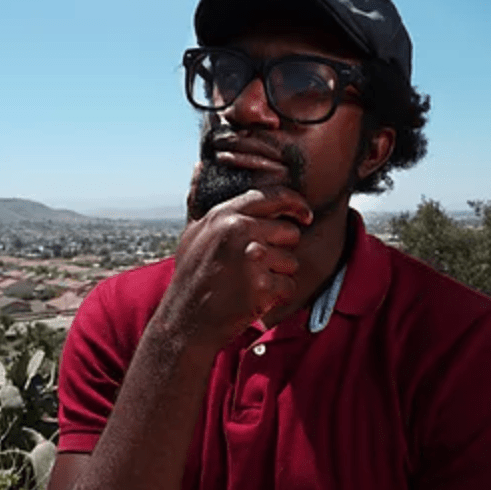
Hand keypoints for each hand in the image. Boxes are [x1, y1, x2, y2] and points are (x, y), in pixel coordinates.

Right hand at [156, 184, 312, 348]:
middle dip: (281, 250)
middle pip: (289, 232)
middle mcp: (238, 231)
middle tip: (258, 266)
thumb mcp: (192, 234)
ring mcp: (250, 258)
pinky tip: (255, 299)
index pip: (272, 197)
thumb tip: (199, 167)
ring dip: (278, 275)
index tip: (305, 215)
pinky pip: (288, 286)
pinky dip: (277, 296)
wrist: (185, 322)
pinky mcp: (260, 286)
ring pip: (291, 261)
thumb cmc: (191, 277)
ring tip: (251, 283)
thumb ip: (202, 202)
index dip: (295, 203)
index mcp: (224, 215)